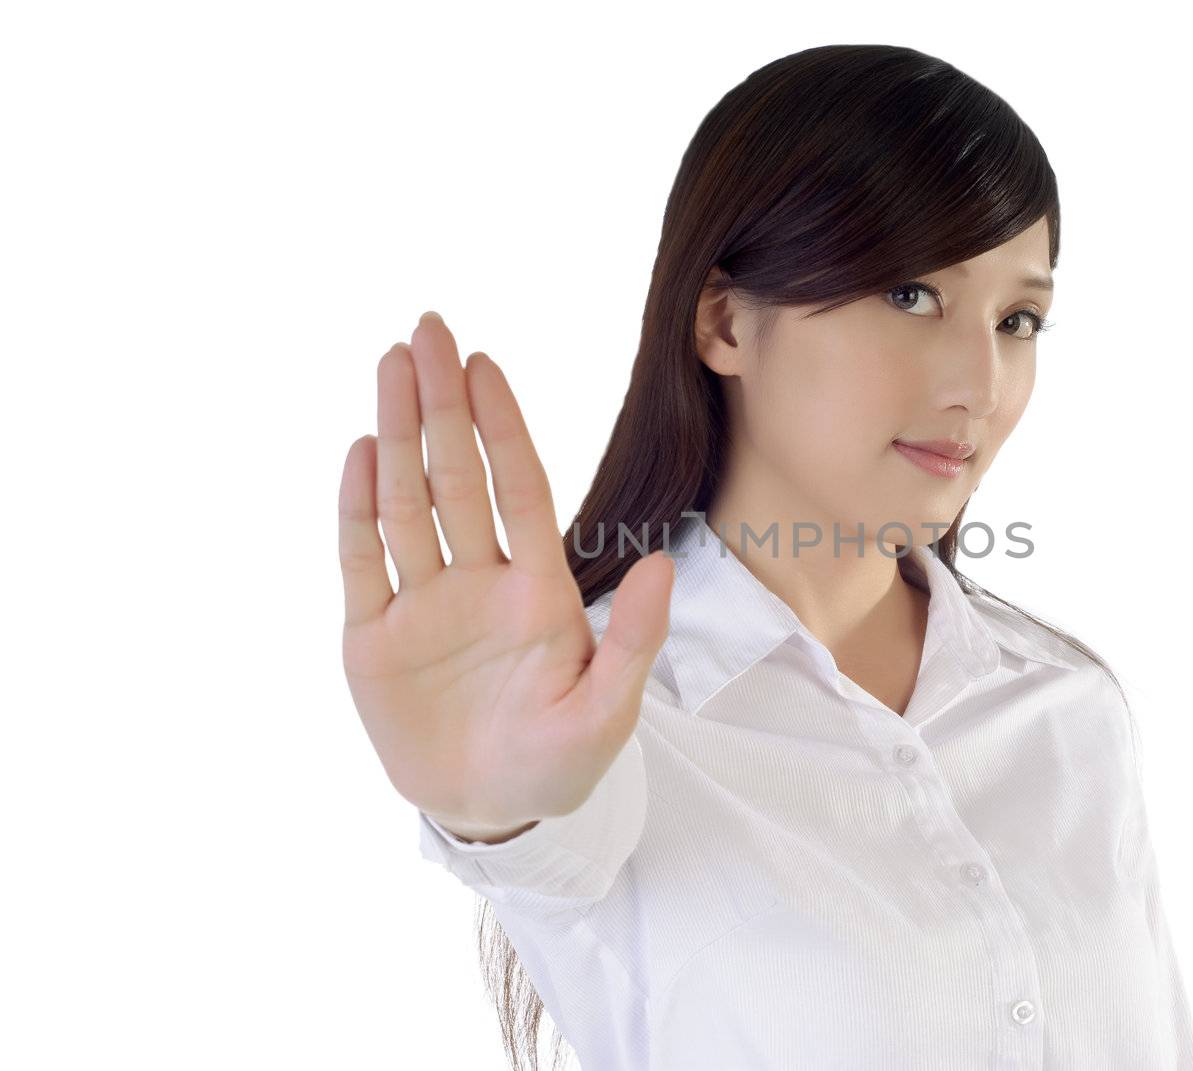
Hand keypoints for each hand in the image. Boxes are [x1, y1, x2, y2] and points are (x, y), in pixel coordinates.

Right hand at [337, 311, 672, 832]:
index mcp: (538, 591)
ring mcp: (423, 606)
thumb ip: (635, 640)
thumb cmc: (560, 762)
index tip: (486, 364)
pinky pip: (364, 565)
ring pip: (406, 505)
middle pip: (455, 478)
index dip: (502, 427)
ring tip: (390, 366)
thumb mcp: (608, 712)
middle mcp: (478, 583)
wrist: (493, 814)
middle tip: (428, 328)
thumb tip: (664, 563)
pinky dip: (358, 512)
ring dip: (396, 436)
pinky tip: (360, 454)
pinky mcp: (375, 641)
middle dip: (442, 406)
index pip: (519, 490)